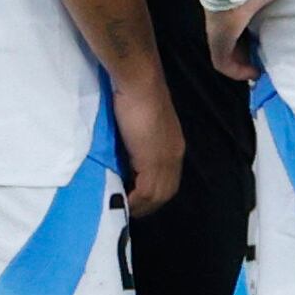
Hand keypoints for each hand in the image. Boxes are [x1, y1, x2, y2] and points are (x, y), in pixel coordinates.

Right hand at [111, 75, 183, 213]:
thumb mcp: (138, 124)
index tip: (133, 199)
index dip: (151, 194)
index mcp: (173, 146)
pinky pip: (146, 191)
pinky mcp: (154, 160)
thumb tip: (124, 156)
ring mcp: (166, 159)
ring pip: (157, 195)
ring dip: (139, 206)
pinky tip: (121, 202)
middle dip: (147, 205)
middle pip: (165, 192)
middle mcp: (174, 155)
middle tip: (126, 211)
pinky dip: (134, 200)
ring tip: (121, 209)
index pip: (167, 180)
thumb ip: (136, 142)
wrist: (139, 83)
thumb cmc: (135, 95)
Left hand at [200, 0, 294, 82]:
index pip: (238, 22)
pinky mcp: (217, 44)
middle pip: (232, 39)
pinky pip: (224, 64)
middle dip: (245, 49)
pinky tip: (252, 74)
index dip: (247, 32)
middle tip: (263, 57)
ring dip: (241, 61)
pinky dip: (237, 71)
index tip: (259, 39)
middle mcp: (224, 21)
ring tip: (260, 68)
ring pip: (227, 53)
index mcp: (236, 7)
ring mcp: (218, 33)